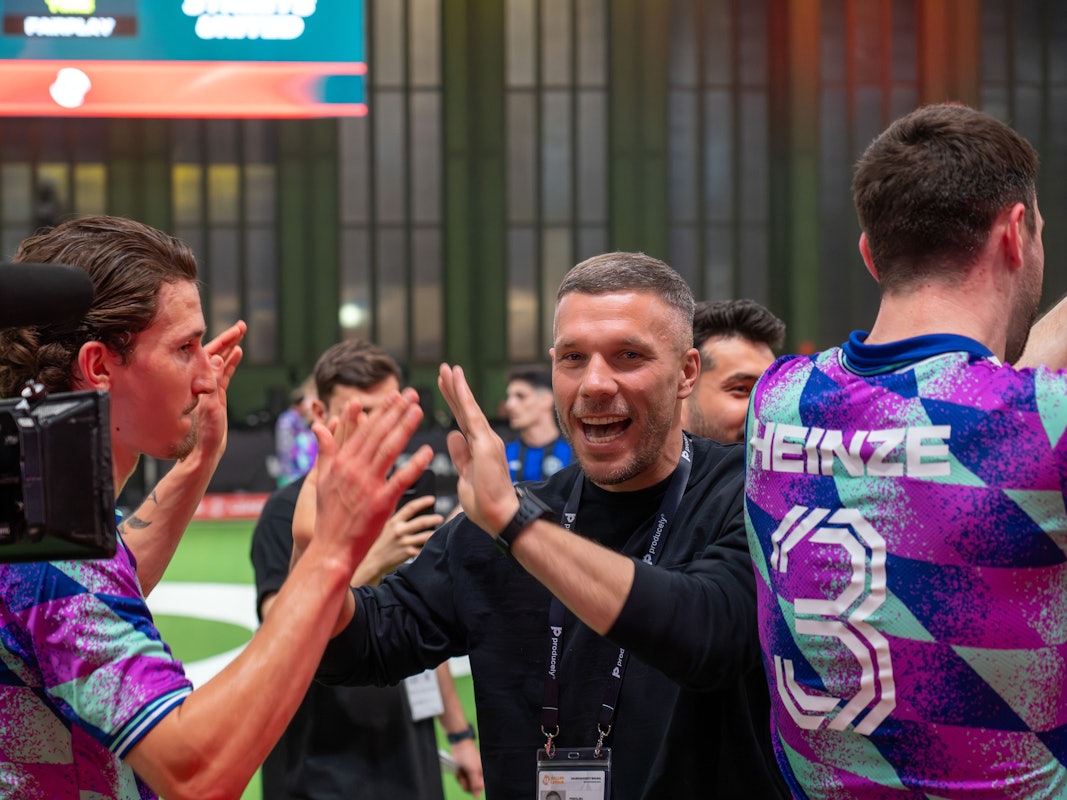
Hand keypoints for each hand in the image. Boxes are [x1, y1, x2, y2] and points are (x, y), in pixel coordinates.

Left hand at [191, 320, 245, 468]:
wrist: (200, 455)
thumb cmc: (201, 438)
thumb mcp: (208, 412)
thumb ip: (212, 387)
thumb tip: (216, 361)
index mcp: (195, 384)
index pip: (209, 356)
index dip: (223, 342)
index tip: (235, 331)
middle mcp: (200, 383)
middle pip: (215, 355)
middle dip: (228, 339)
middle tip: (242, 326)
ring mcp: (207, 388)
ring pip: (220, 362)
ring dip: (230, 348)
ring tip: (241, 334)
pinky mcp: (215, 396)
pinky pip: (223, 374)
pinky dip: (231, 363)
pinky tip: (237, 353)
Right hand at [309, 388, 433, 575]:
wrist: (331, 549)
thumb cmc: (328, 517)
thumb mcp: (320, 481)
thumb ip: (324, 452)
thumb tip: (318, 427)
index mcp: (341, 463)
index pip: (365, 431)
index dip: (382, 412)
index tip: (395, 397)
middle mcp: (353, 470)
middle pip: (378, 434)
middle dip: (396, 411)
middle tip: (412, 394)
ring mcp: (367, 486)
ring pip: (389, 450)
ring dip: (405, 428)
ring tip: (419, 410)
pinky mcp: (380, 503)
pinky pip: (401, 480)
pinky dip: (414, 465)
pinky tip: (428, 452)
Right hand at [352, 494, 442, 585]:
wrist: (374, 560)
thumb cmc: (382, 542)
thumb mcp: (386, 526)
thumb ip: (397, 517)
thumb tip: (409, 506)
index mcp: (394, 521)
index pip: (410, 508)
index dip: (422, 502)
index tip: (432, 499)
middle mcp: (399, 531)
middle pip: (421, 522)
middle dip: (433, 519)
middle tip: (440, 518)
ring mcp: (404, 542)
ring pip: (425, 536)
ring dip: (435, 533)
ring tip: (440, 531)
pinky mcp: (408, 553)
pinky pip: (422, 548)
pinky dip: (429, 546)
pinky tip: (435, 544)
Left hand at [437, 364, 518, 536]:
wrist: (501, 517)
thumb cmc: (485, 505)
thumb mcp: (465, 477)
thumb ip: (460, 456)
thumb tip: (452, 436)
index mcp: (478, 449)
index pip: (462, 421)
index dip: (453, 403)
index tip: (445, 387)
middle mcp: (485, 440)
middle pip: (464, 410)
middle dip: (453, 389)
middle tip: (444, 369)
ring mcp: (486, 440)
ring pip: (468, 408)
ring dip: (457, 387)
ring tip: (447, 368)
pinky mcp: (485, 443)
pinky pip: (471, 415)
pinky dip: (464, 396)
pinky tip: (457, 381)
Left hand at [449, 737, 483, 796]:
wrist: (459, 746)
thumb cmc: (469, 756)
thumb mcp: (473, 770)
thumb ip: (475, 784)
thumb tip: (477, 797)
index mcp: (482, 775)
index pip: (478, 789)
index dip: (472, 788)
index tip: (469, 780)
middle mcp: (476, 776)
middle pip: (470, 788)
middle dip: (465, 782)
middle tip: (464, 774)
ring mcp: (469, 775)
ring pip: (464, 785)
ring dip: (461, 779)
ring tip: (461, 770)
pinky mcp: (463, 773)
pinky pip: (460, 780)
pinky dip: (458, 776)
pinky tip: (458, 770)